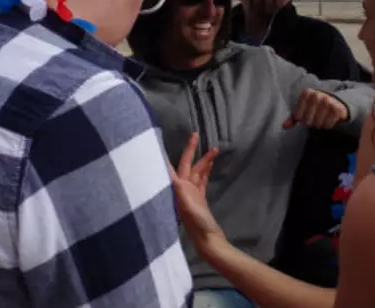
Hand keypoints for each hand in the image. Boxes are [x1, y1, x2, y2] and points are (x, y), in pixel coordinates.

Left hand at [168, 133, 223, 253]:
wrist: (209, 240)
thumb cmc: (198, 224)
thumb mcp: (189, 208)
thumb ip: (181, 192)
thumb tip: (173, 175)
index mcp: (177, 190)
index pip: (169, 168)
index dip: (164, 154)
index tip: (159, 139)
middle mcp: (181, 189)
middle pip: (185, 165)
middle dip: (190, 150)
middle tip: (195, 134)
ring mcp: (190, 193)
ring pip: (196, 171)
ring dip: (203, 160)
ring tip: (215, 149)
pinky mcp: (199, 198)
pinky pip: (201, 179)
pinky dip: (205, 170)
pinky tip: (210, 163)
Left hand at [283, 88, 347, 129]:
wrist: (334, 102)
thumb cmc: (314, 107)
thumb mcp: (303, 110)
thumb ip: (293, 118)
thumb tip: (284, 126)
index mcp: (307, 93)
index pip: (298, 115)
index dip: (301, 119)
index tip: (304, 117)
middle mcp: (317, 95)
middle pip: (308, 121)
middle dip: (310, 123)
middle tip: (313, 120)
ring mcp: (328, 101)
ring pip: (318, 123)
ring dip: (318, 125)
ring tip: (319, 121)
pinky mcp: (337, 108)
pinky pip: (328, 124)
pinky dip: (327, 126)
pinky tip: (327, 121)